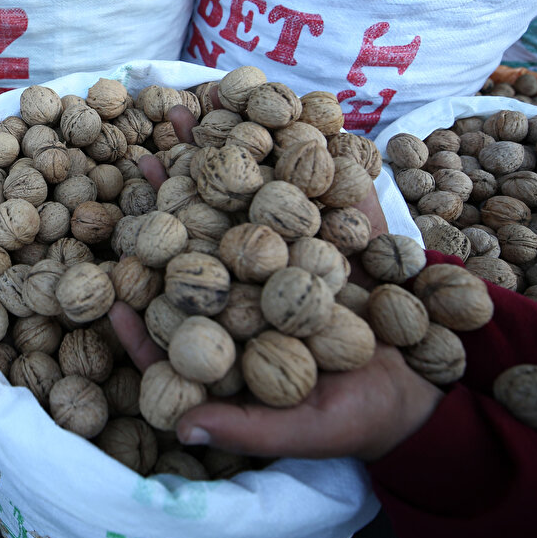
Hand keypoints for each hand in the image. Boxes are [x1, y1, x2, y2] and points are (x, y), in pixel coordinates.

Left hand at [112, 87, 433, 460]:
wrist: (428, 393)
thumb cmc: (357, 420)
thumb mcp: (303, 430)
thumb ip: (245, 429)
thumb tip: (181, 429)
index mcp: (230, 328)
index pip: (174, 310)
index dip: (139, 294)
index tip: (108, 278)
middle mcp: (252, 283)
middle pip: (202, 236)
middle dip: (171, 197)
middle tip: (139, 157)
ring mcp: (293, 251)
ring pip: (250, 200)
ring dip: (220, 156)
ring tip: (187, 113)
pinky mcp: (338, 230)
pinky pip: (314, 185)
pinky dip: (297, 147)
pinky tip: (273, 107)